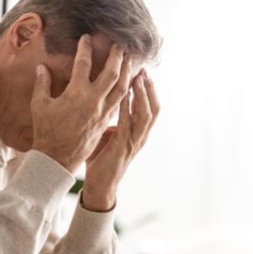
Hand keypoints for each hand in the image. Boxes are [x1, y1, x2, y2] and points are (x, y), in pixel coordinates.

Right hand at [30, 34, 132, 173]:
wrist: (57, 158)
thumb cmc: (46, 132)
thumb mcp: (39, 105)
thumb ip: (42, 84)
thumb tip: (42, 67)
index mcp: (76, 94)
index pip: (84, 64)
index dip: (85, 48)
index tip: (87, 38)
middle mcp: (93, 101)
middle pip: (111, 73)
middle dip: (116, 56)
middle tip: (119, 44)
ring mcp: (103, 112)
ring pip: (121, 87)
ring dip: (126, 71)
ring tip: (129, 59)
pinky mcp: (106, 121)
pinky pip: (120, 102)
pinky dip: (126, 89)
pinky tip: (128, 83)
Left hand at [81, 69, 159, 210]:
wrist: (99, 185)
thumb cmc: (101, 158)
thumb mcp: (107, 133)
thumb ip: (110, 117)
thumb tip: (103, 98)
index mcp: (138, 132)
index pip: (149, 106)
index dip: (148, 89)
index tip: (141, 69)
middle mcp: (140, 136)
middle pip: (153, 108)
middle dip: (149, 88)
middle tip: (142, 69)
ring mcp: (134, 143)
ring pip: (146, 115)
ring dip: (142, 95)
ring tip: (137, 78)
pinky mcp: (123, 148)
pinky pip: (128, 125)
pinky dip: (127, 109)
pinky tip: (123, 95)